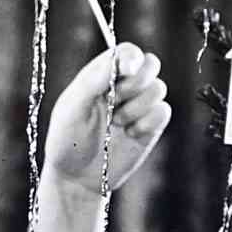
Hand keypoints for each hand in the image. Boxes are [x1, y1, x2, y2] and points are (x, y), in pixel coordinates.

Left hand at [43, 42, 169, 199]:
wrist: (76, 178)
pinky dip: (147, 122)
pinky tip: (129, 134)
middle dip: (136, 82)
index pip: (127, 52)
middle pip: (151, 64)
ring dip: (137, 107)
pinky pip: (163, 111)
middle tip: (115, 101)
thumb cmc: (67, 141)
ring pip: (158, 88)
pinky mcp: (149, 127)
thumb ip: (94, 79)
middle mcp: (123, 87)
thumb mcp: (72, 107)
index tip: (127, 70)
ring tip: (116, 123)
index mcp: (102, 75)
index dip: (132, 57)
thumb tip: (122, 59)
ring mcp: (138, 106)